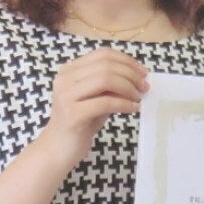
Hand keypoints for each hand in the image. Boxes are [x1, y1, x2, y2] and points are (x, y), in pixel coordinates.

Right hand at [40, 47, 148, 164]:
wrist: (58, 149)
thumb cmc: (81, 123)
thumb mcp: (98, 98)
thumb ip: (112, 86)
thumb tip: (138, 77)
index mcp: (69, 70)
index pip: (102, 54)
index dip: (127, 61)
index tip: (143, 72)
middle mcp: (64, 79)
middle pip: (106, 65)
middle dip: (131, 75)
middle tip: (145, 87)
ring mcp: (66, 96)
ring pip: (105, 80)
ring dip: (128, 87)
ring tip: (138, 97)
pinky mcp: (72, 114)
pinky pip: (105, 102)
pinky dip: (124, 104)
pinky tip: (133, 109)